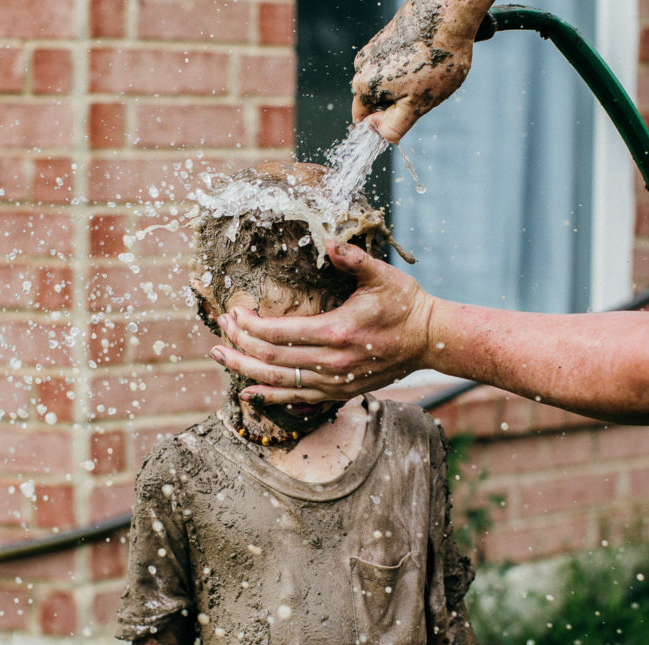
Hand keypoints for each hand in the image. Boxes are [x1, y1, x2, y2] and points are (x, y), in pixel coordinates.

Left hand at [211, 241, 435, 404]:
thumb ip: (352, 258)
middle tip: (219, 332)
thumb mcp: (382, 275)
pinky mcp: (339, 391)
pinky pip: (296, 398)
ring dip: (245, 370)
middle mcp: (331, 362)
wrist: (429, 340)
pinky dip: (268, 396)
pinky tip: (247, 391)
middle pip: (271, 359)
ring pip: (278, 382)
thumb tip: (328, 241)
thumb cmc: (405, 304)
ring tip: (220, 357)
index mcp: (336, 331)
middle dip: (240, 346)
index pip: (278, 333)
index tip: (234, 313)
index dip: (249, 326)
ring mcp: (334, 381)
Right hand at [351, 0, 492, 141]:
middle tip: (422, 93)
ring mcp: (373, 50)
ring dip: (405, 85)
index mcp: (363, 86)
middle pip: (375, 100)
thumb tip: (380, 136)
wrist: (446, 15)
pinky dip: (409, 66)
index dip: (384, 124)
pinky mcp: (386, 37)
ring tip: (427, 73)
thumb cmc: (434, 60)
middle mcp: (362, 67)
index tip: (407, 114)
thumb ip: (394, 126)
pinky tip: (426, 59)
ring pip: (386, 81)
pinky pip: (393, 63)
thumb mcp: (417, 105)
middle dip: (397, 103)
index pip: (362, 120)